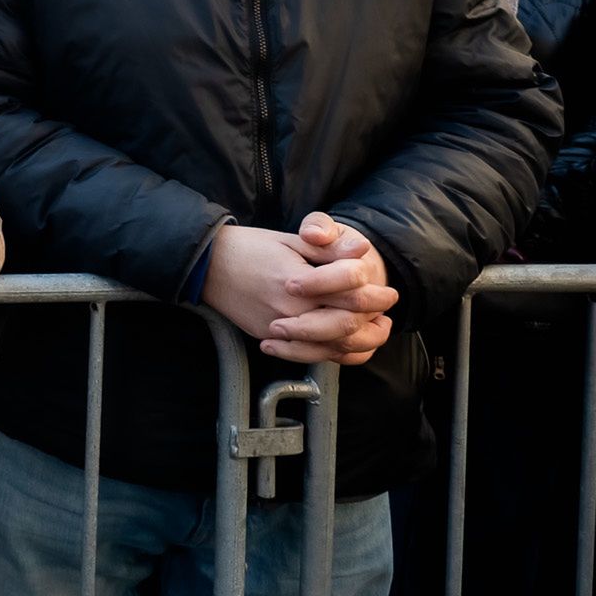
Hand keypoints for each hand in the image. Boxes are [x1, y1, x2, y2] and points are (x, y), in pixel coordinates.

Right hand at [200, 225, 395, 365]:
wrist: (207, 265)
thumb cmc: (250, 247)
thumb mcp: (290, 240)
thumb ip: (327, 249)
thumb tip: (362, 251)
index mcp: (298, 282)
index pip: (351, 293)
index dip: (376, 293)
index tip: (388, 291)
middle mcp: (290, 311)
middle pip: (346, 324)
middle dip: (374, 317)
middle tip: (386, 308)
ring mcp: (279, 329)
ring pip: (331, 347)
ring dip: (361, 341)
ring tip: (376, 329)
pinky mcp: (270, 338)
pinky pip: (309, 356)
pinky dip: (335, 354)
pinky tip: (348, 345)